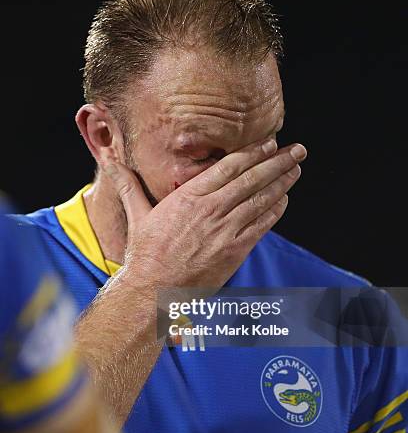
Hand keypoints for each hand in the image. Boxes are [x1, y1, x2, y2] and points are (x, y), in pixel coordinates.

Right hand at [102, 138, 305, 290]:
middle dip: (277, 161)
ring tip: (295, 169)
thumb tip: (109, 160)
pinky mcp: (235, 251)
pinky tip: (284, 200)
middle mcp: (211, 210)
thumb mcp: (137, 214)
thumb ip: (128, 184)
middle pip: (252, 179)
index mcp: (189, 196)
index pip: (229, 166)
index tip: (270, 141)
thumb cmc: (145, 254)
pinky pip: (261, 226)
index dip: (254, 152)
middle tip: (297, 149)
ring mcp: (226, 231)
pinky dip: (275, 211)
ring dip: (282, 183)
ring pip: (261, 200)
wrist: (154, 292)